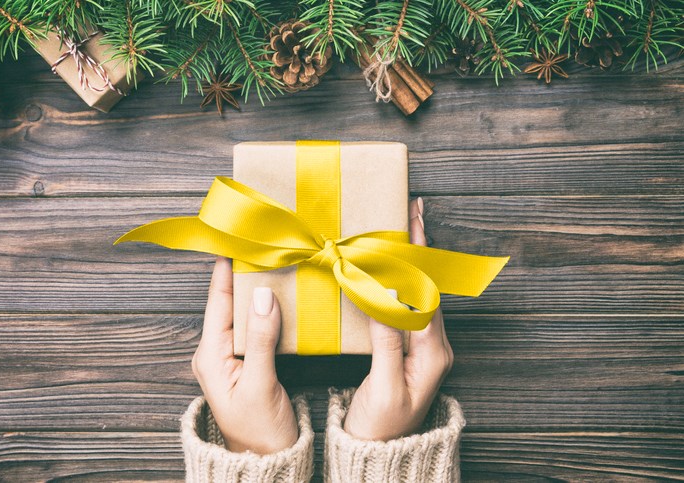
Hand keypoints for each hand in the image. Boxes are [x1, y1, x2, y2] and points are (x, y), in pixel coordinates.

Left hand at [191, 257, 297, 453]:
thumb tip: (262, 296)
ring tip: (275, 262)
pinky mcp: (249, 361)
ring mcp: (232, 356)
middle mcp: (217, 352)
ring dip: (260, 290)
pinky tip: (283, 295)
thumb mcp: (261, 385)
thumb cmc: (259, 432)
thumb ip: (261, 340)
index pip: (218, 302)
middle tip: (265, 246)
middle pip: (231, 302)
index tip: (236, 240)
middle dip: (246, 274)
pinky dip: (269, 309)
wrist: (266, 462)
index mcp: (211, 356)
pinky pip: (257, 326)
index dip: (226, 270)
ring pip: (245, 313)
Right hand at [343, 198, 453, 440]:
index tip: (413, 224)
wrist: (383, 453)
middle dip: (419, 247)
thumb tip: (384, 300)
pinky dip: (399, 280)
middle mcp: (436, 345)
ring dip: (410, 259)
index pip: (427, 293)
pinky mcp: (411, 348)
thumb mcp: (383, 387)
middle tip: (412, 211)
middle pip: (428, 286)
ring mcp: (425, 346)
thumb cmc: (382, 426)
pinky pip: (408, 306)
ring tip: (402, 228)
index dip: (418, 257)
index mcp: (434, 354)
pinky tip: (389, 266)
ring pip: (419, 293)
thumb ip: (387, 344)